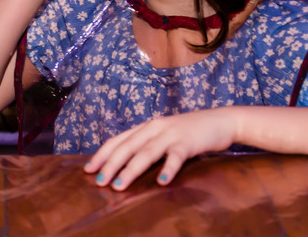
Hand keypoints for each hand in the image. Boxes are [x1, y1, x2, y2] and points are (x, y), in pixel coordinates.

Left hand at [83, 109, 238, 189]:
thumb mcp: (163, 136)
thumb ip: (147, 145)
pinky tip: (161, 181)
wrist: (219, 121)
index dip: (102, 154)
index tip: (88, 169)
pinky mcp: (188, 142)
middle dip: (110, 165)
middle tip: (99, 182)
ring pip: (146, 152)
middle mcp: (154, 128)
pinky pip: (176, 157)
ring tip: (119, 186)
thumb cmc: (189, 132)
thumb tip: (125, 163)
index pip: (118, 140)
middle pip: (127, 147)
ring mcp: (171, 134)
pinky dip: (168, 168)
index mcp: (145, 127)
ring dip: (131, 170)